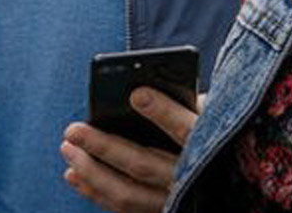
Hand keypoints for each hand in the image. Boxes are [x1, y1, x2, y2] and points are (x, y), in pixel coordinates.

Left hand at [60, 87, 197, 212]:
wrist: (224, 171)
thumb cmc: (206, 127)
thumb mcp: (205, 110)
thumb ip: (180, 99)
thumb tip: (138, 90)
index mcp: (209, 145)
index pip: (186, 129)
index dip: (162, 112)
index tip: (136, 93)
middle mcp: (194, 179)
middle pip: (142, 165)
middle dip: (103, 147)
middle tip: (72, 130)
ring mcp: (178, 200)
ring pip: (128, 193)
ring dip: (92, 172)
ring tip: (67, 148)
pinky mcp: (163, 211)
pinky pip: (125, 208)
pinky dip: (96, 192)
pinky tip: (74, 175)